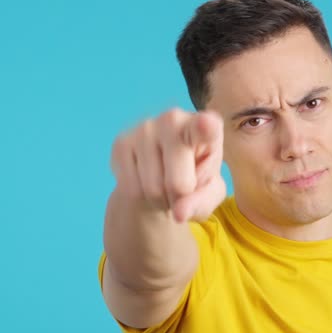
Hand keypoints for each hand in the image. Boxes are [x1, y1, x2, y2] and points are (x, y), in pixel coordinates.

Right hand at [111, 108, 226, 222]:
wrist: (162, 172)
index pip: (206, 127)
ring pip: (153, 190)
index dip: (206, 127)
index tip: (207, 124)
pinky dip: (141, 197)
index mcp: (206, 127)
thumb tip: (179, 213)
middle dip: (180, 199)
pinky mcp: (122, 143)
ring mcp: (145, 128)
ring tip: (165, 185)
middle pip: (178, 184)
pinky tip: (146, 182)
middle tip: (182, 188)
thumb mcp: (209, 192)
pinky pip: (131, 189)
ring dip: (160, 200)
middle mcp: (174, 119)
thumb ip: (203, 201)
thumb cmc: (194, 177)